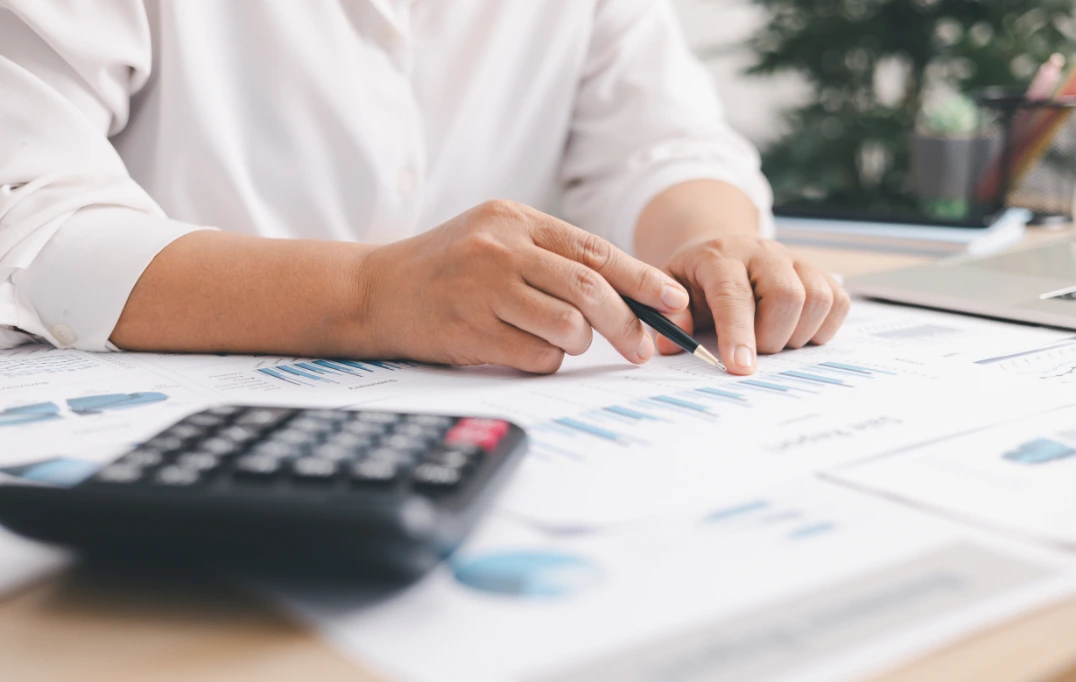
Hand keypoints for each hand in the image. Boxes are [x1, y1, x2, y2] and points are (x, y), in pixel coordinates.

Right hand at [359, 200, 690, 372]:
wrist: (377, 289)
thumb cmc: (447, 266)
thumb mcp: (497, 237)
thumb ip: (552, 254)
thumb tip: (625, 291)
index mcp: (515, 220)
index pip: (595, 250)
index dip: (642, 279)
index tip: (673, 302)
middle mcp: (501, 250)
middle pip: (590, 289)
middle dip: (628, 323)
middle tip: (644, 347)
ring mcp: (483, 290)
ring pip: (567, 327)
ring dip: (578, 343)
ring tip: (559, 339)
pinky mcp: (470, 331)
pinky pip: (536, 356)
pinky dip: (544, 360)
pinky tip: (522, 348)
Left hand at [656, 235, 849, 374]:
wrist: (721, 250)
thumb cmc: (695, 280)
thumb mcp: (671, 293)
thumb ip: (669, 318)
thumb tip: (670, 346)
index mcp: (721, 257)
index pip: (733, 294)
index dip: (738, 333)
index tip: (740, 368)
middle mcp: (762, 252)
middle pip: (785, 296)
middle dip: (771, 337)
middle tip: (754, 350)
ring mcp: (795, 259)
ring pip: (816, 299)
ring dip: (797, 334)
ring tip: (772, 339)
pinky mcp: (819, 272)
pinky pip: (838, 302)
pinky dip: (822, 327)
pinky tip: (796, 331)